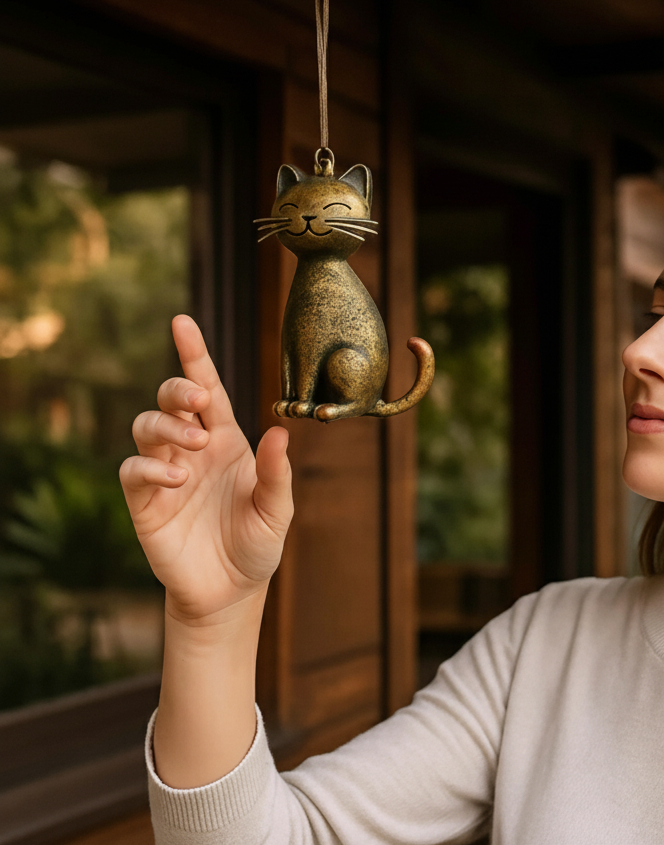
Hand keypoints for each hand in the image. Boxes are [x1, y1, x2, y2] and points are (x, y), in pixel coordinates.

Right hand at [120, 314, 292, 624]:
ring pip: (146, 426)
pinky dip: (149, 466)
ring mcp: (165, 472)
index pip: (208, 389)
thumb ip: (277, 473)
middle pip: (171, 399)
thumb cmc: (258, 543)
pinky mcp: (144, 501)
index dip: (194, 355)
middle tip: (196, 400)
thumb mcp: (277, 509)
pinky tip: (175, 479)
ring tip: (193, 447)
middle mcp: (193, 449)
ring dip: (167, 427)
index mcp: (226, 439)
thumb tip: (280, 432)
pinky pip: (132, 469)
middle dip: (178, 388)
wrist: (231, 591)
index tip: (182, 322)